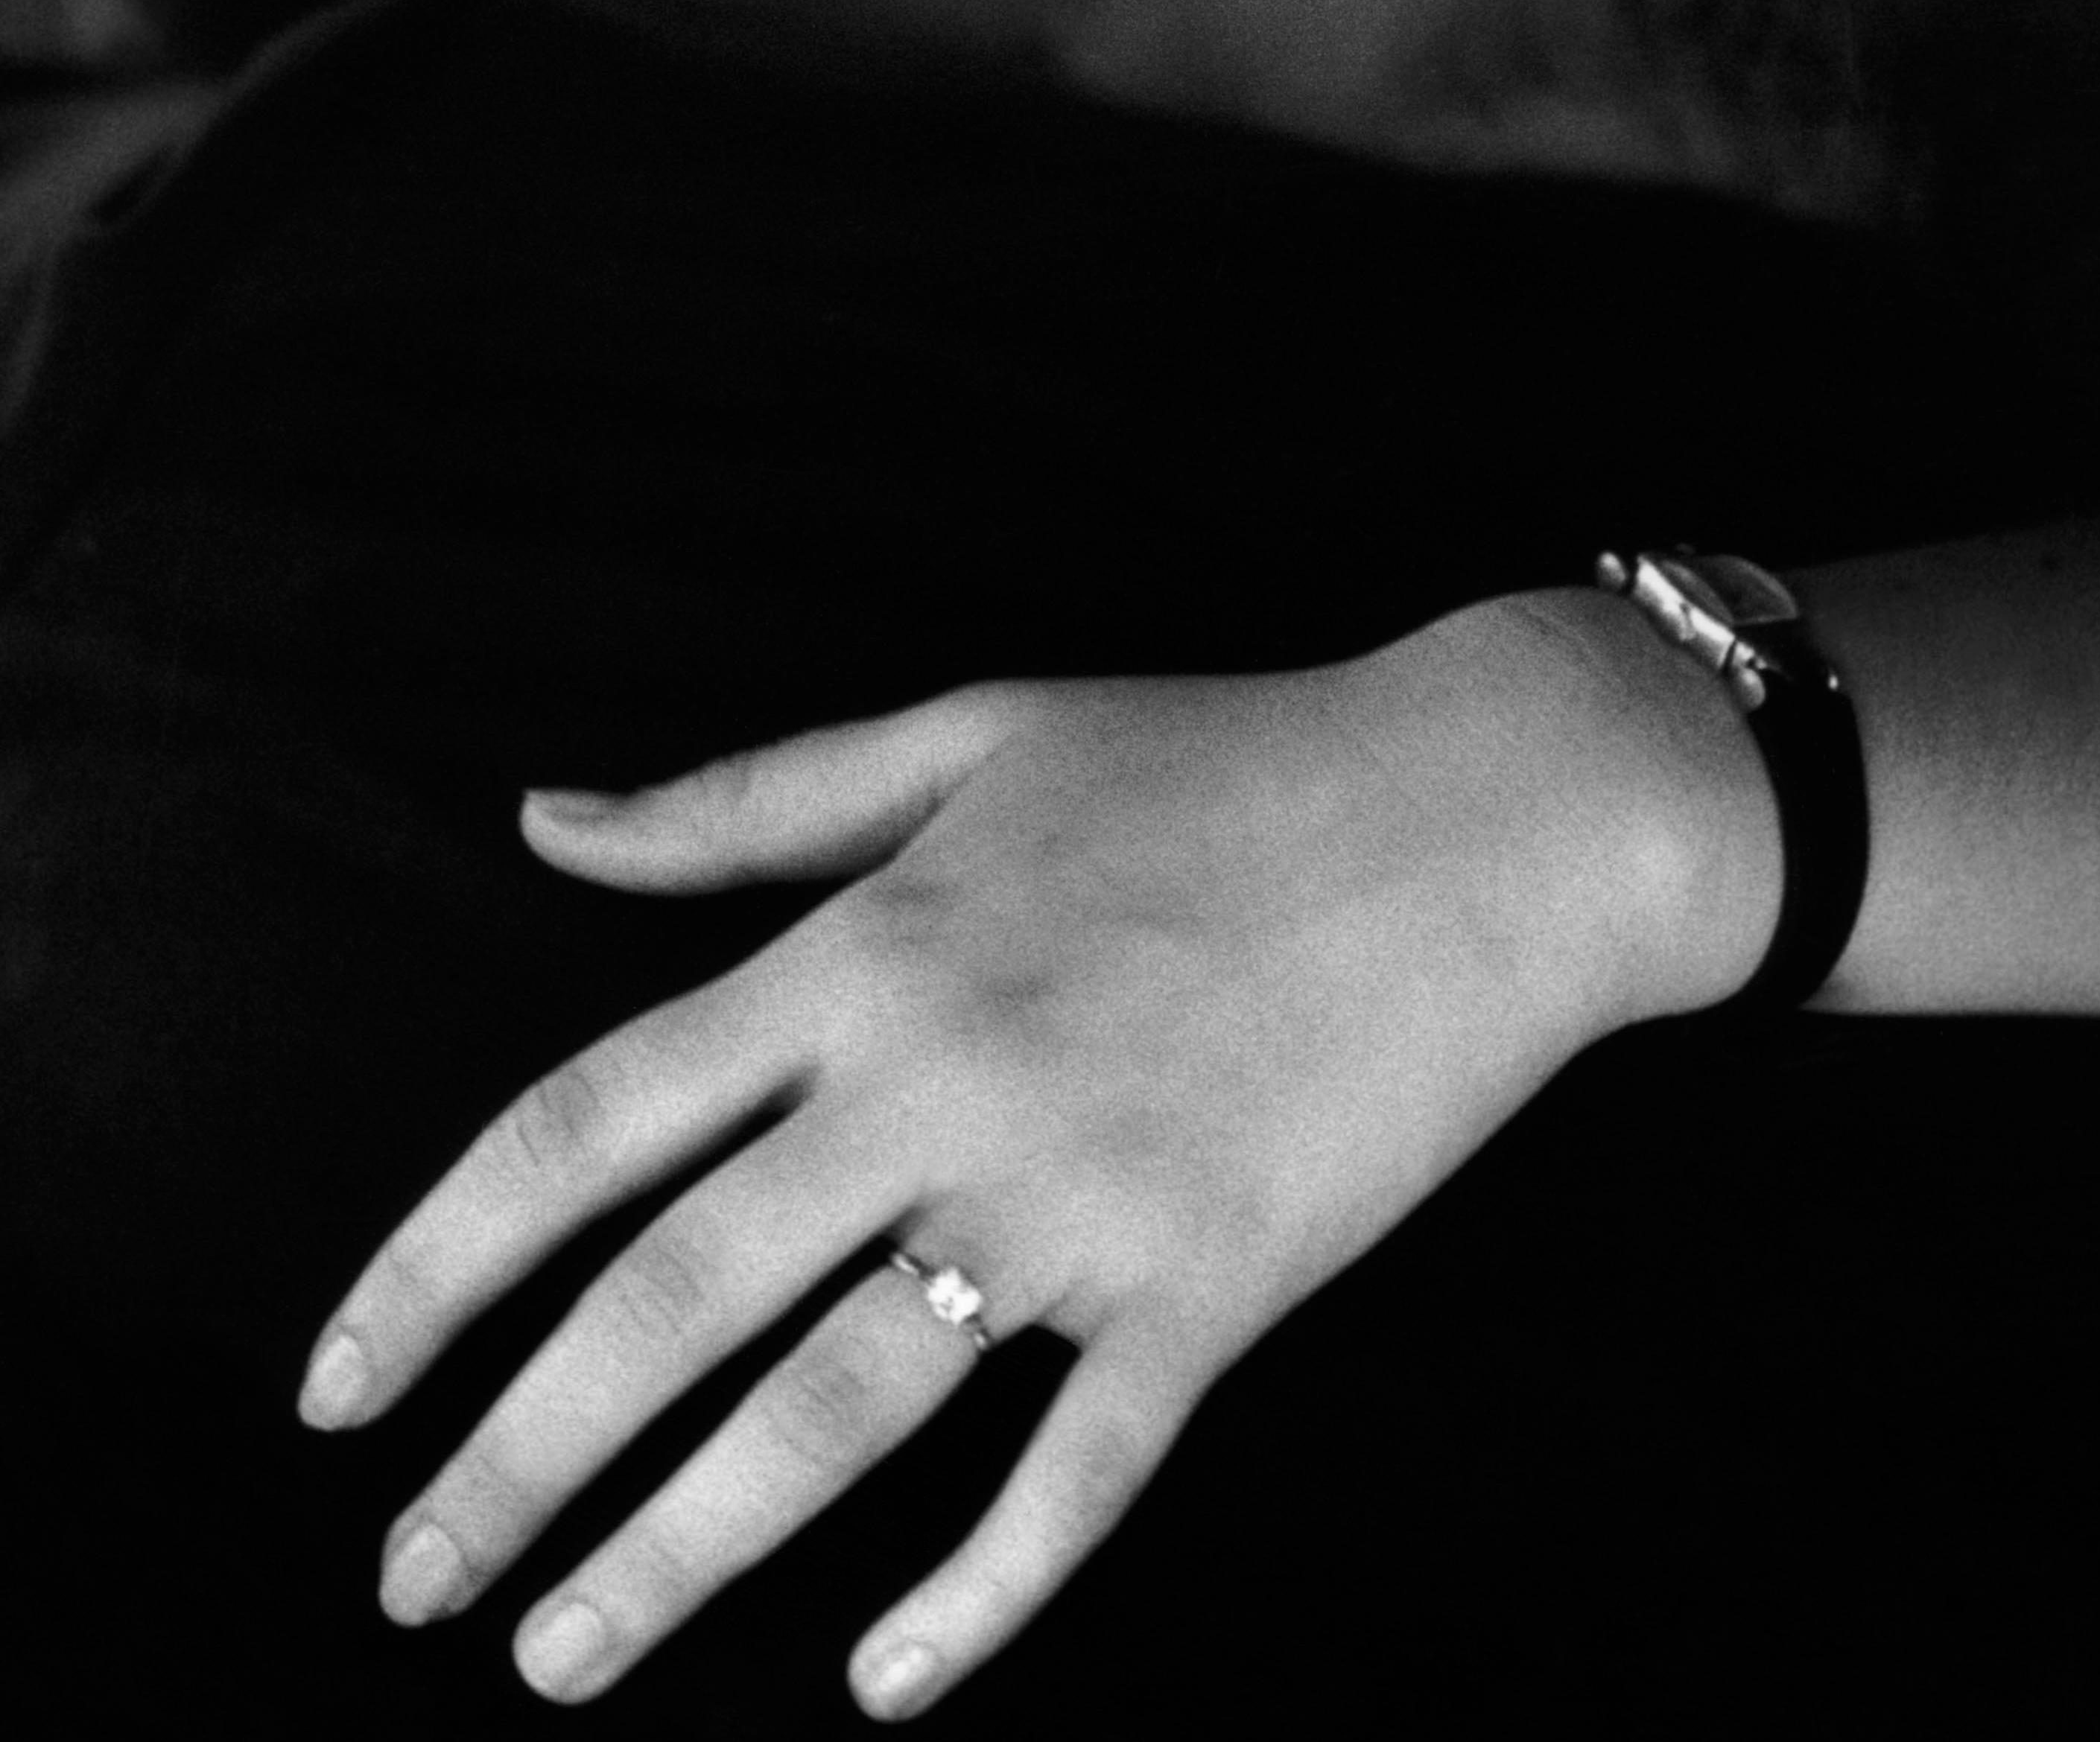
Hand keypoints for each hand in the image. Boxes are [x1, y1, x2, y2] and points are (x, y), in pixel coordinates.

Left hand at [296, 591, 1772, 1718]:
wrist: (1479, 810)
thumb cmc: (1218, 758)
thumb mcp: (963, 738)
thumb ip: (740, 802)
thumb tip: (535, 821)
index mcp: (864, 951)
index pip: (583, 1130)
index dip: (433, 1266)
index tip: (334, 1389)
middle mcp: (940, 1084)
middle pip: (669, 1306)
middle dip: (512, 1465)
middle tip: (408, 1583)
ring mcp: (1078, 1200)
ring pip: (832, 1419)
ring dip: (678, 1559)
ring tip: (561, 1663)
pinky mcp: (1214, 1287)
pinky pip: (1073, 1478)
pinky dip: (975, 1596)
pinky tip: (882, 1682)